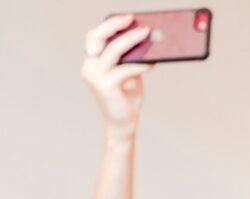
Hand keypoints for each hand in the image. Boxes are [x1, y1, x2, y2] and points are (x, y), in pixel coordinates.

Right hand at [81, 15, 152, 138]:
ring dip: (131, 40)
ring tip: (147, 35)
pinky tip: (152, 62)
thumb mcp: (130, 73)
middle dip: (115, 25)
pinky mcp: (105, 86)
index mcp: (93, 61)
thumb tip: (148, 41)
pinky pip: (125, 69)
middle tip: (134, 21)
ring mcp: (95, 76)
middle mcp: (90, 66)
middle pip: (97, 37)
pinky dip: (140, 64)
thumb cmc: (127, 97)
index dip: (110, 24)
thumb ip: (132, 58)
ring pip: (113, 50)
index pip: (95, 36)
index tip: (129, 18)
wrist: (124, 123)